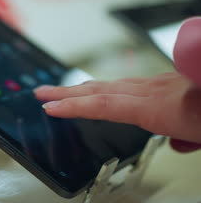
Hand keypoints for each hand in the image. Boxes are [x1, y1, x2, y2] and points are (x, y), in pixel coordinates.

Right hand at [34, 72, 200, 151]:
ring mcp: (162, 85)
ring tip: (64, 92)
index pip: (109, 103)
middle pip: (104, 90)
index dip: (75, 105)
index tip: (49, 108)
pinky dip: (107, 89)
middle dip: (68, 92)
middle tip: (41, 93)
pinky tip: (104, 92)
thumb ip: (193, 132)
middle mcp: (159, 91)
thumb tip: (180, 141)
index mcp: (165, 105)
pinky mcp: (168, 85)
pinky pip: (128, 87)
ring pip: (114, 86)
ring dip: (84, 89)